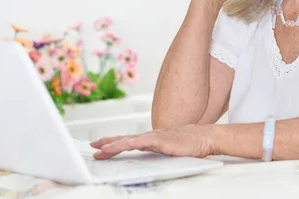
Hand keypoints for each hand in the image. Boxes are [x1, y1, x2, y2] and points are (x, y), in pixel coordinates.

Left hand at [90, 125, 214, 159]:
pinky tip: (125, 145)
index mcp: (150, 140)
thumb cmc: (188, 145)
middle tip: (93, 147)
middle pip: (124, 139)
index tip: (99, 146)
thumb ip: (155, 154)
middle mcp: (150, 137)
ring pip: (130, 140)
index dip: (113, 143)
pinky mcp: (162, 140)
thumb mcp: (167, 151)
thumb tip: (145, 162)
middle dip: (108, 143)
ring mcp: (155, 137)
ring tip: (102, 150)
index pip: (127, 141)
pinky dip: (133, 143)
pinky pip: (144, 142)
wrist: (204, 137)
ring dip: (115, 145)